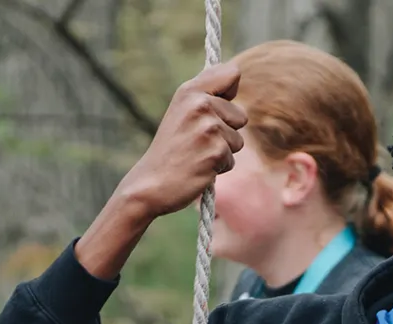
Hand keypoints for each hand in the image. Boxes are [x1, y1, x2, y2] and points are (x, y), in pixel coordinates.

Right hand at [119, 62, 247, 219]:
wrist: (152, 182)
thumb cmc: (170, 148)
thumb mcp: (182, 110)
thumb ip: (206, 92)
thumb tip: (236, 73)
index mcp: (189, 91)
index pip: (232, 73)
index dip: (230, 92)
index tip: (215, 107)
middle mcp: (200, 105)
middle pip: (240, 115)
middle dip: (226, 132)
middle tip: (198, 141)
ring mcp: (209, 129)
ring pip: (238, 140)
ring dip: (222, 151)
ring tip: (197, 154)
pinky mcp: (216, 152)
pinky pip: (232, 159)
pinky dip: (218, 167)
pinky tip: (198, 167)